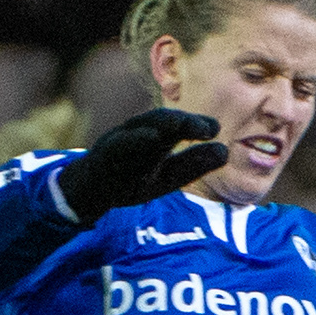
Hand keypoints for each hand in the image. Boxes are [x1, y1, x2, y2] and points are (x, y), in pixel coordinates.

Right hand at [60, 107, 228, 216]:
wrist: (90, 192)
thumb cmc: (131, 179)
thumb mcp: (167, 176)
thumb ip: (193, 164)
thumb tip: (225, 151)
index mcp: (157, 137)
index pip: (180, 128)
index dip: (198, 126)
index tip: (216, 129)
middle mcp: (140, 133)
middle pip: (165, 122)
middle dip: (185, 123)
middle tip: (207, 127)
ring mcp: (121, 140)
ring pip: (142, 126)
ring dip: (163, 123)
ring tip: (181, 123)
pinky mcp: (105, 152)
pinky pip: (120, 143)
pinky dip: (135, 139)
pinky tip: (151, 137)